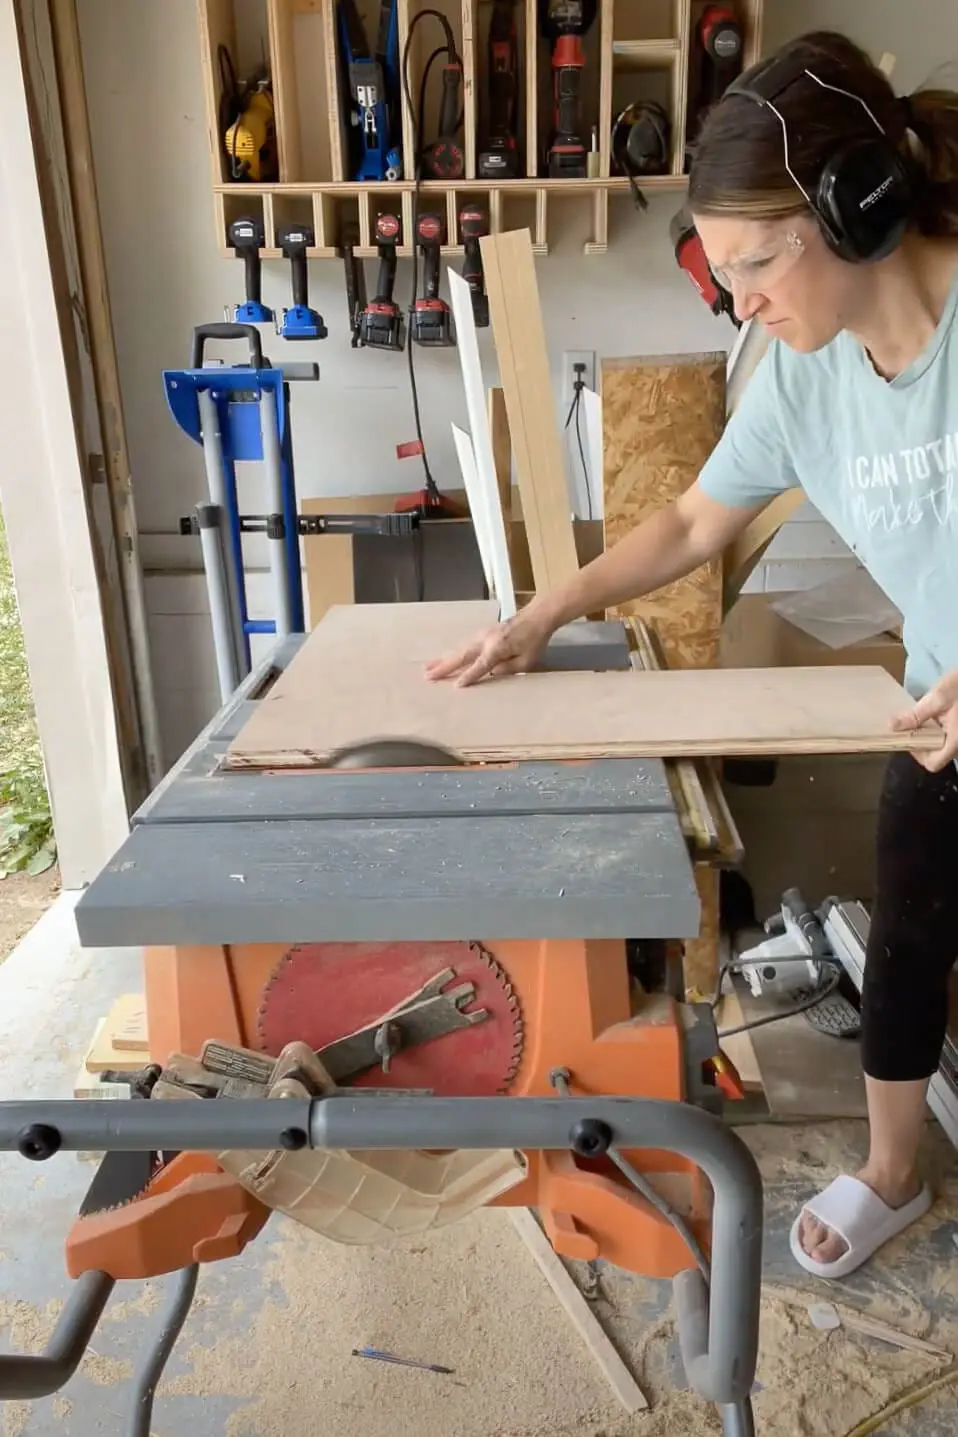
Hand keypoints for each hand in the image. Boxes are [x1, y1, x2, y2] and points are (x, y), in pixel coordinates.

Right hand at [424, 604, 556, 686]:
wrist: (537, 616)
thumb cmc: (535, 641)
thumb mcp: (526, 662)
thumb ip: (507, 669)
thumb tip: (489, 674)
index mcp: (496, 648)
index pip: (479, 666)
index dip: (468, 677)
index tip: (455, 687)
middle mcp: (486, 640)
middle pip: (462, 656)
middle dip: (444, 667)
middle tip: (427, 676)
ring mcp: (483, 635)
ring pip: (460, 649)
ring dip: (444, 659)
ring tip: (428, 667)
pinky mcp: (484, 633)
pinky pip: (466, 645)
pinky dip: (454, 653)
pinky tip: (447, 657)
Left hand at [891, 669, 957, 771]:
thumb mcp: (939, 697)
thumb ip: (916, 715)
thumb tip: (893, 726)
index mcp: (956, 741)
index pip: (933, 764)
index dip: (917, 754)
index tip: (910, 736)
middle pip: (937, 755)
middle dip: (922, 742)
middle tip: (912, 725)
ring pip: (944, 747)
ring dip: (931, 736)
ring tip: (923, 719)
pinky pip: (950, 739)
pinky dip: (940, 731)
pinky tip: (936, 716)